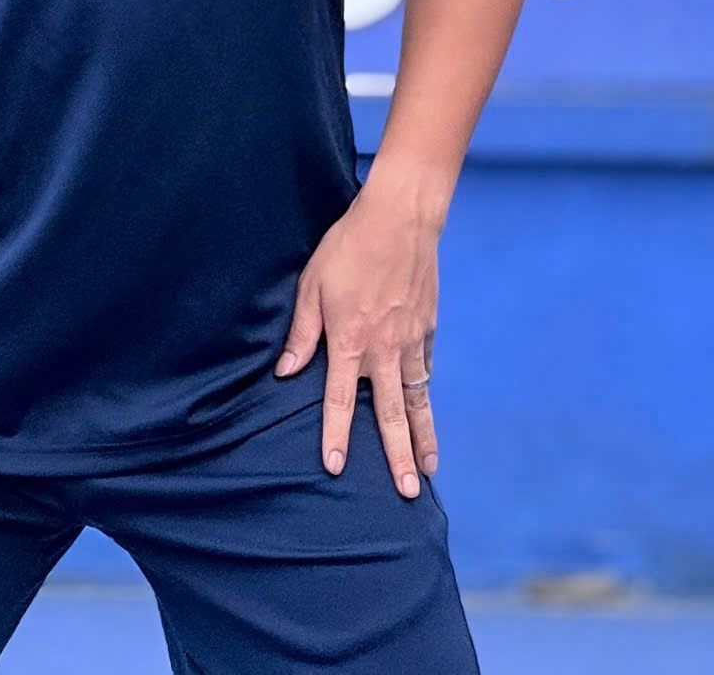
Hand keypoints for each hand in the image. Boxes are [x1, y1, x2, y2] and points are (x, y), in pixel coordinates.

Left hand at [273, 186, 439, 499]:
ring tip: (428, 470)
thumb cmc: (348, 247)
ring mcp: (412, 341)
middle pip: (391, 414)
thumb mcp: (313, 284)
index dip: (337, 434)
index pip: (342, 399)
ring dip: (423, 438)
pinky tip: (425, 412)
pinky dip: (426, 395)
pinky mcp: (428, 328)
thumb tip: (285, 372)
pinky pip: (426, 370)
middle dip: (398, 457)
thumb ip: (302, 332)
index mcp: (350, 340)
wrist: (400, 219)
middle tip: (406, 493)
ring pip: (417, 400)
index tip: (336, 466)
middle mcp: (385, 350)